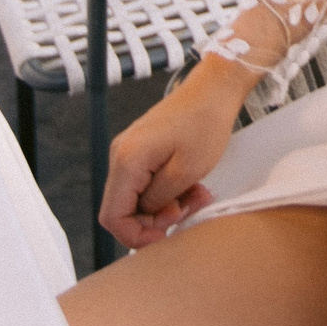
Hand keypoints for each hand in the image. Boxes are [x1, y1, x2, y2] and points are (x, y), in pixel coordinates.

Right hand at [97, 55, 256, 248]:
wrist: (214, 90)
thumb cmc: (205, 122)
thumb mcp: (187, 171)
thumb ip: (160, 200)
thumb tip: (146, 215)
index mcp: (127, 161)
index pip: (113, 217)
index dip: (136, 236)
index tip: (164, 235)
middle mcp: (121, 156)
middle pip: (123, 209)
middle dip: (156, 219)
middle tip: (187, 210)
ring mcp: (130, 152)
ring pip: (138, 198)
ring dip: (166, 205)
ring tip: (197, 195)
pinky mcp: (142, 151)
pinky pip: (146, 184)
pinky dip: (168, 192)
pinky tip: (191, 186)